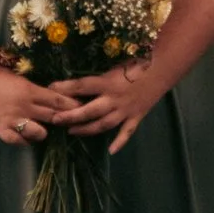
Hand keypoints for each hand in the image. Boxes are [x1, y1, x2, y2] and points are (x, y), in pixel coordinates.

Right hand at [0, 67, 79, 147]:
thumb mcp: (22, 80)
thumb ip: (37, 90)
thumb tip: (57, 97)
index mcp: (30, 90)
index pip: (57, 101)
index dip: (72, 106)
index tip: (83, 107)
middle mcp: (23, 106)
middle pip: (52, 117)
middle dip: (64, 120)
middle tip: (73, 122)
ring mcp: (12, 119)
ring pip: (38, 132)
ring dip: (44, 132)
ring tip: (44, 129)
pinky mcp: (0, 128)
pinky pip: (18, 140)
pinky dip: (24, 140)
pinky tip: (27, 138)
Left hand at [48, 60, 170, 154]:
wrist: (163, 69)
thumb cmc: (138, 61)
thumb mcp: (116, 63)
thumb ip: (100, 73)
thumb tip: (80, 77)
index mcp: (108, 82)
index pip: (82, 86)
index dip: (65, 87)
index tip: (50, 88)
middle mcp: (114, 99)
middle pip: (88, 111)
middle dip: (70, 116)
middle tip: (55, 120)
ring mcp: (125, 110)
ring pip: (103, 124)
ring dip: (86, 129)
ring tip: (72, 132)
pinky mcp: (136, 116)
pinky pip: (126, 132)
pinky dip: (120, 142)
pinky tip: (112, 151)